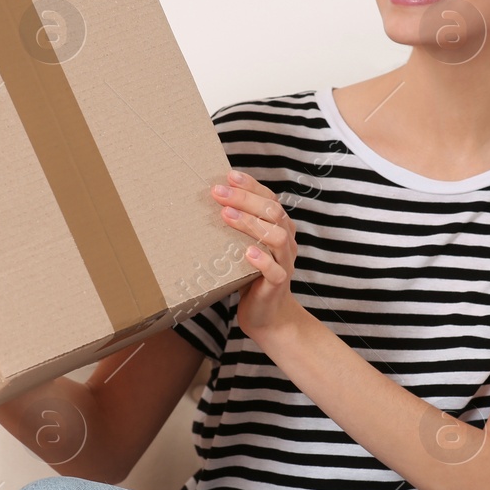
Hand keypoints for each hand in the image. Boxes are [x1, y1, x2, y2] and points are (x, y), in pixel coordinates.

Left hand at [211, 170, 302, 338]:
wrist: (267, 314)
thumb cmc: (249, 274)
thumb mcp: (240, 245)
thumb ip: (233, 226)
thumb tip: (203, 203)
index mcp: (279, 226)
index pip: (269, 198)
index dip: (250, 186)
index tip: (228, 175)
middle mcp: (286, 240)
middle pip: (273, 212)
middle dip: (245, 199)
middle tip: (217, 193)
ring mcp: (285, 262)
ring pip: (278, 237)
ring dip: (251, 223)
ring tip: (227, 216)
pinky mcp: (279, 284)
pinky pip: (276, 270)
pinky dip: (263, 260)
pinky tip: (247, 253)